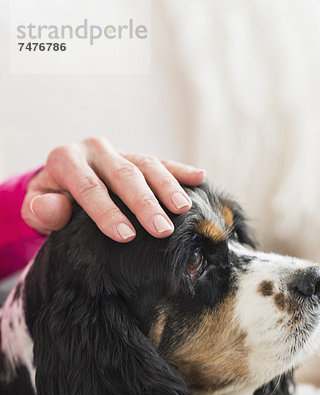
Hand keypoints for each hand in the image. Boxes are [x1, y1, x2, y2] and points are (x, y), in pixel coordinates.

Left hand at [22, 137, 204, 240]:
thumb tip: (55, 207)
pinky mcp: (137, 157)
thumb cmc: (51, 202)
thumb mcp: (35, 208)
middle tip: (161, 230)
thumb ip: (42, 209)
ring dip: (168, 187)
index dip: (107, 212)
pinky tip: (199, 178)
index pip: (89, 187)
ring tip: (183, 209)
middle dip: (144, 203)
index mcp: (67, 160)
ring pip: (147, 165)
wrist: (61, 182)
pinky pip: (161, 162)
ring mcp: (119, 151)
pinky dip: (180, 170)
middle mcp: (95, 149)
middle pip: (124, 175)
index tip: (125, 235)